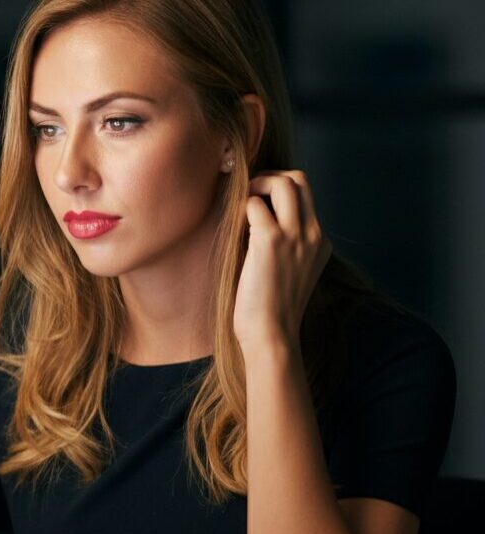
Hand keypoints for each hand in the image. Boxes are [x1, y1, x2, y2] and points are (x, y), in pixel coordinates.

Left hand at [233, 170, 331, 351]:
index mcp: (320, 242)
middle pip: (300, 179)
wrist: (272, 336)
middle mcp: (313, 234)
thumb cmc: (270, 311)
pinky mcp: (271, 242)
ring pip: (284, 182)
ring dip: (257, 185)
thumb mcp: (288, 273)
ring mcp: (295, 236)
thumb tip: (254, 224)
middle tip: (249, 197)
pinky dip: (240, 207)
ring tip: (241, 206)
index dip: (278, 191)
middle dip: (271, 178)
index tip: (257, 202)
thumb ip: (284, 248)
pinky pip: (253, 205)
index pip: (306, 195)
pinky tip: (233, 226)